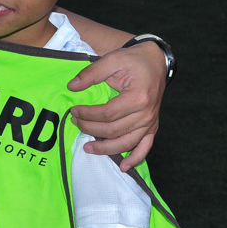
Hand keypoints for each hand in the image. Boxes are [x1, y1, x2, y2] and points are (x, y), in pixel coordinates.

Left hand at [68, 41, 167, 170]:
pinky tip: (124, 167)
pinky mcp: (152, 127)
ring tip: (88, 148)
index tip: (74, 110)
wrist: (155, 61)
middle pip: (114, 130)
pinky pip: (145, 147)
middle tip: (76, 123)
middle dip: (91, 130)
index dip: (88, 115)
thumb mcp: (112, 60)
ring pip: (126, 143)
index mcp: (138, 97)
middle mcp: (146, 113)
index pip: (108, 114)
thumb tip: (72, 87)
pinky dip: (136, 159)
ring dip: (106, 149)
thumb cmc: (133, 61)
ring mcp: (151, 122)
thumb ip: (92, 73)